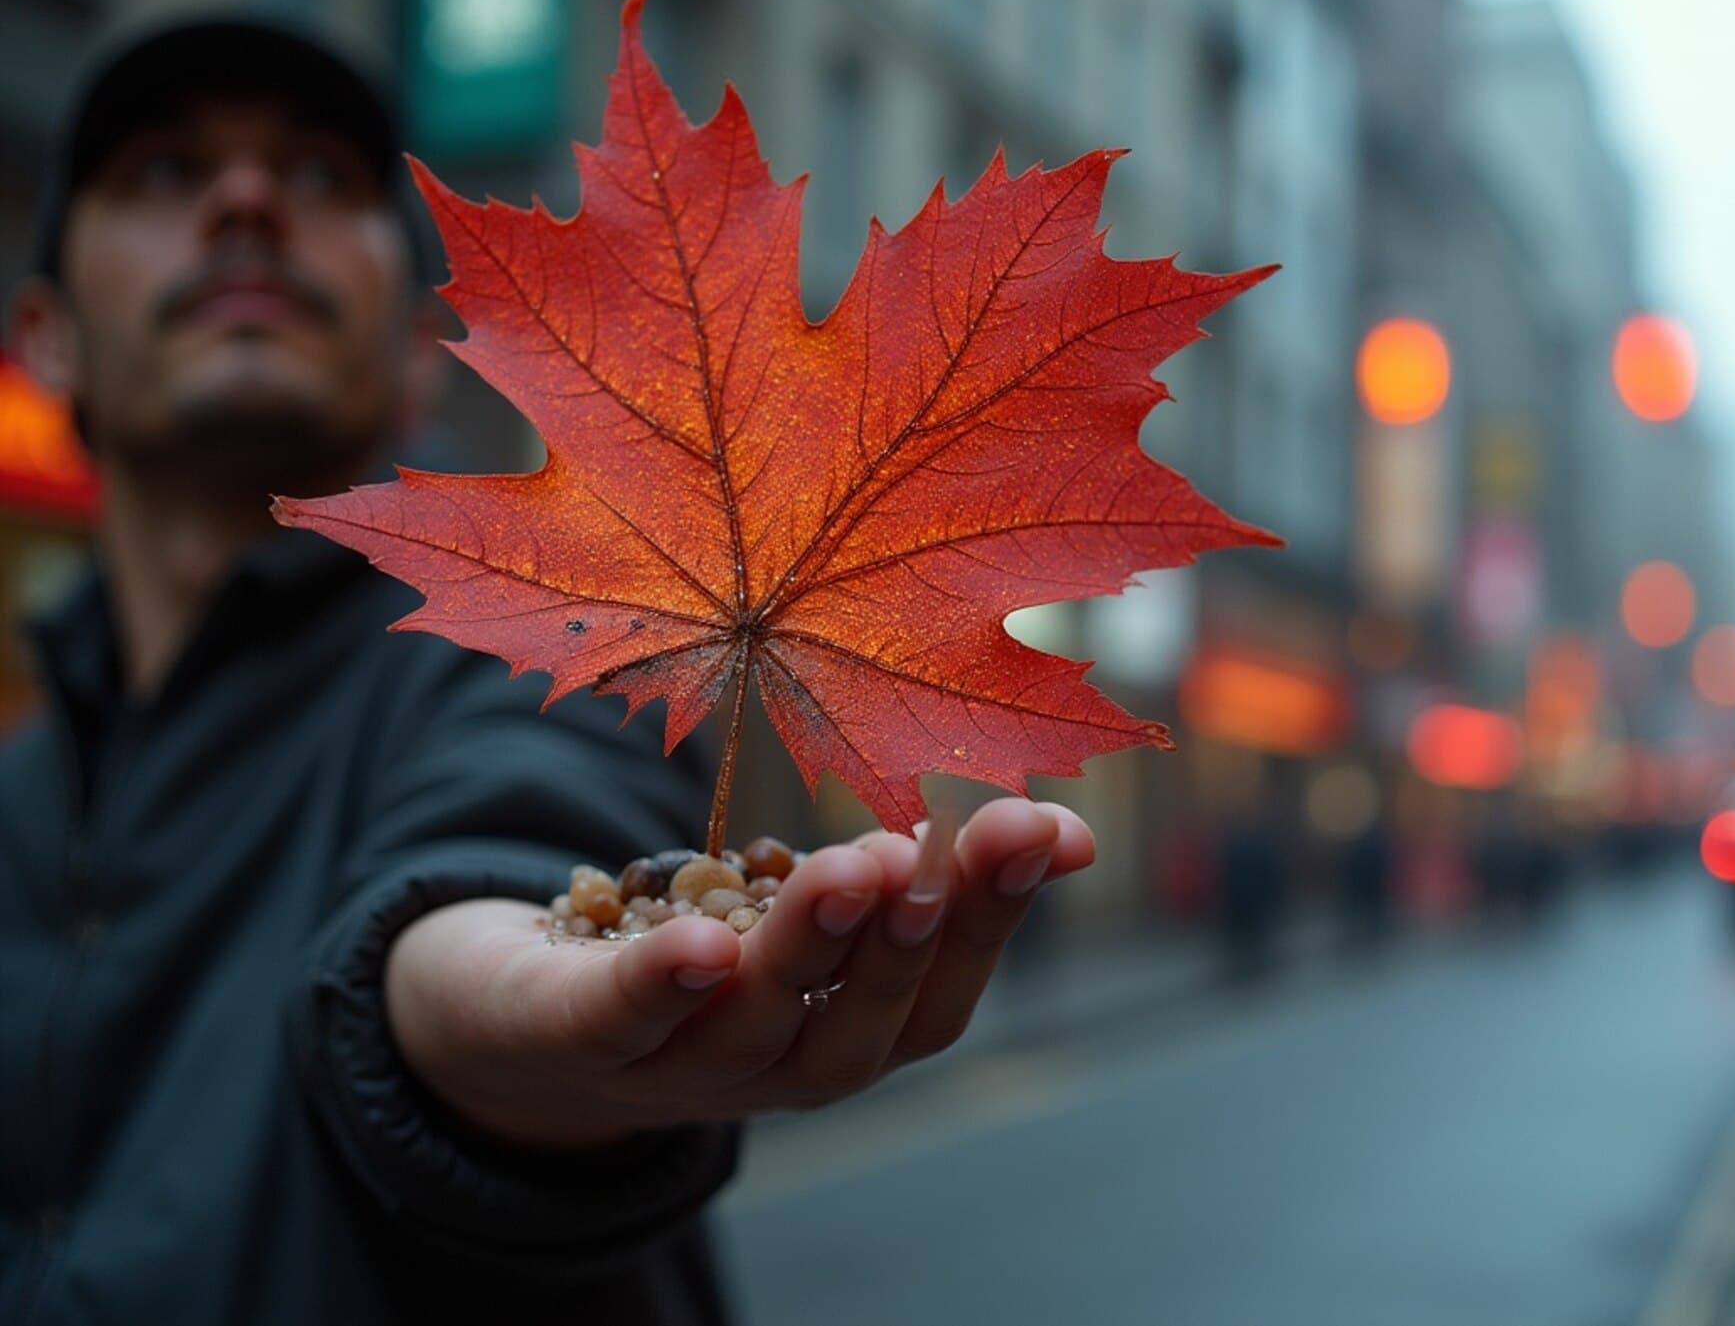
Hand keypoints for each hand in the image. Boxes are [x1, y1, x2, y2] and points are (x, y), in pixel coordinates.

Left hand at [385, 798, 1092, 1149]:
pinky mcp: (557, 1035)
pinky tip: (701, 939)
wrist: (498, 1022)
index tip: (1048, 828)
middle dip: (911, 940)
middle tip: (953, 853)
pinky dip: (658, 986)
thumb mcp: (802, 910)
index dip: (996, 923)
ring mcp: (662, 1068)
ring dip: (811, 949)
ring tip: (859, 867)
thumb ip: (915, 874)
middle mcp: (765, 1071)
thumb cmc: (685, 946)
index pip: (937, 1003)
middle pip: (855, 1031)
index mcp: (835, 1035)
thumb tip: (1070, 829)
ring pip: (749, 1025)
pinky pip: (613, 1024)